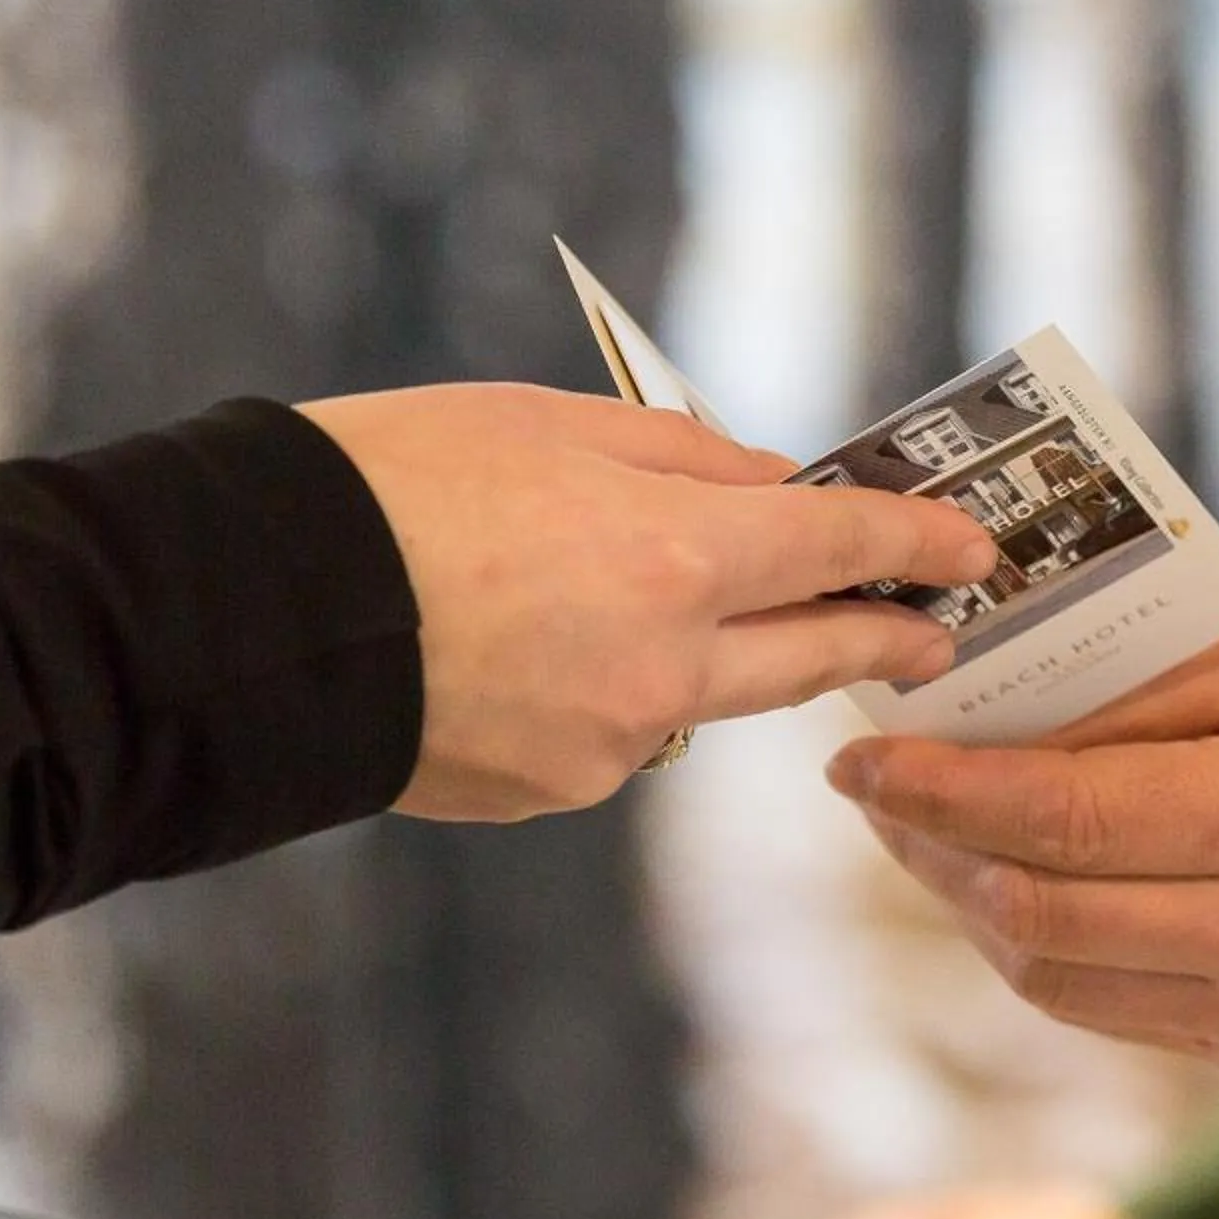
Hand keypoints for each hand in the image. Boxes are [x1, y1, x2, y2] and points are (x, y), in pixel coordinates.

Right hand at [300, 385, 995, 821]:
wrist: (243, 618)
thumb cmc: (387, 484)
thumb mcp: (546, 424)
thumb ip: (683, 461)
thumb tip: (770, 489)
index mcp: (674, 555)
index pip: (839, 546)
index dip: (917, 543)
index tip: (974, 551)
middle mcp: (664, 666)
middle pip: (813, 654)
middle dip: (884, 639)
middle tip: (933, 634)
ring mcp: (609, 744)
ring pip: (705, 696)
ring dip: (721, 654)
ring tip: (672, 602)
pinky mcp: (550, 793)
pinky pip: (614, 733)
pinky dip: (607, 689)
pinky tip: (533, 648)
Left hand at [824, 612, 1218, 1071]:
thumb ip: (1151, 683)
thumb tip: (998, 700)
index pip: (1062, 821)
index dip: (941, 794)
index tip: (863, 757)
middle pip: (1035, 912)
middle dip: (930, 850)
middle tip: (876, 790)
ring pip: (1054, 977)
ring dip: (970, 907)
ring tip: (931, 835)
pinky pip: (1108, 1007)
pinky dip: (1040, 947)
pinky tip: (1018, 883)